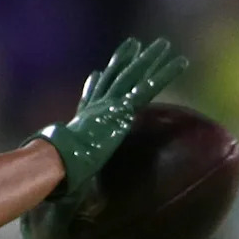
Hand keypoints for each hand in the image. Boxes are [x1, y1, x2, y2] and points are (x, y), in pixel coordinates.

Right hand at [28, 37, 188, 195]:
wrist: (59, 160)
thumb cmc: (57, 171)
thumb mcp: (63, 171)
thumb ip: (65, 178)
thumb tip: (58, 193)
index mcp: (82, 120)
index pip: (89, 98)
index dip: (94, 85)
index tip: (96, 74)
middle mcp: (95, 106)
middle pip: (112, 78)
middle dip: (122, 61)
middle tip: (133, 45)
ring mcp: (109, 105)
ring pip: (132, 76)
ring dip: (148, 59)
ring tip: (163, 45)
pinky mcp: (122, 109)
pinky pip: (149, 87)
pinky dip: (165, 73)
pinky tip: (180, 62)